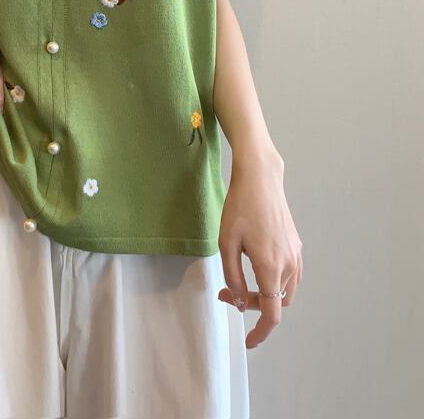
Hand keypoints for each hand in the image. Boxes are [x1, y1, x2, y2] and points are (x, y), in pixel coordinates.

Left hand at [217, 148, 302, 348]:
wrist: (261, 179)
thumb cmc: (240, 207)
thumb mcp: (226, 243)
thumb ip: (232, 276)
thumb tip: (238, 300)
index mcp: (271, 268)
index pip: (271, 314)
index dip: (261, 332)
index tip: (249, 342)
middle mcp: (289, 265)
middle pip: (275, 302)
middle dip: (251, 305)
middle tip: (225, 292)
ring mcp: (296, 254)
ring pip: (284, 291)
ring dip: (264, 294)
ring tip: (238, 280)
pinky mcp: (296, 244)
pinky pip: (290, 275)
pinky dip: (274, 282)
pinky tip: (256, 269)